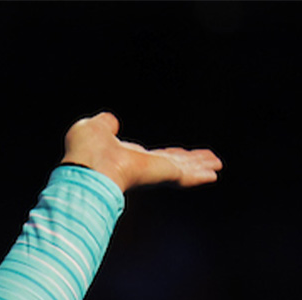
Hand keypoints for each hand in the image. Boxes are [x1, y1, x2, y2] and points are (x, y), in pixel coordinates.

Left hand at [61, 112, 220, 192]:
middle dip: (191, 162)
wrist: (88, 168)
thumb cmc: (84, 152)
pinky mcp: (162, 175)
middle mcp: (144, 168)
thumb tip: (110, 121)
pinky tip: (214, 174)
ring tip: (217, 165)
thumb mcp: (95, 128)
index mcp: (129, 159)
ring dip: (201, 166)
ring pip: (183, 169)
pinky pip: (185, 176)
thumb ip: (105, 124)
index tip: (180, 155)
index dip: (169, 155)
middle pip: (174, 164)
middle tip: (207, 161)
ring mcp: (154, 173)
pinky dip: (200, 175)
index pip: (155, 157)